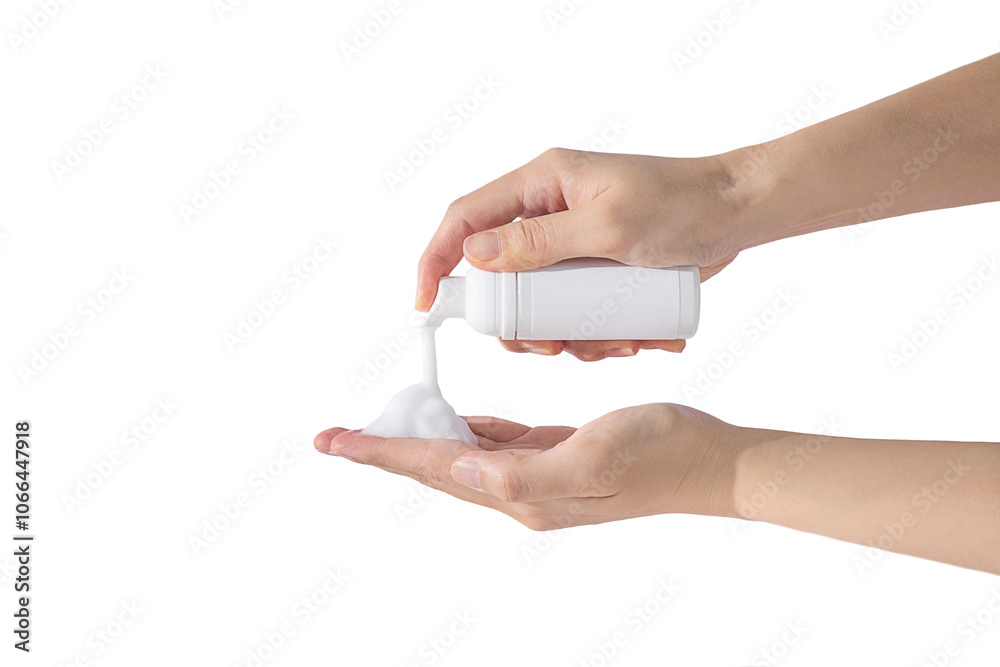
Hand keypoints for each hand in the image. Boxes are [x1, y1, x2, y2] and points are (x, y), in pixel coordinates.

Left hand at [314, 404, 742, 529]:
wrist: (709, 462)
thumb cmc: (660, 454)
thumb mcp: (593, 458)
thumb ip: (524, 473)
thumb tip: (461, 470)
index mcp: (522, 490)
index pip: (436, 466)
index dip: (383, 451)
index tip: (336, 440)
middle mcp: (521, 490)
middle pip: (435, 465)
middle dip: (385, 448)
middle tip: (340, 435)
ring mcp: (538, 476)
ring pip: (460, 455)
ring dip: (418, 439)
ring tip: (381, 426)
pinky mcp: (555, 458)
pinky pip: (495, 445)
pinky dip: (467, 429)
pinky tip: (456, 419)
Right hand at [416, 148, 747, 360]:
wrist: (740, 214)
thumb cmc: (682, 205)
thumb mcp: (609, 226)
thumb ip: (539, 241)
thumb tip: (474, 256)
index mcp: (541, 183)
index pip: (466, 218)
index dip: (437, 260)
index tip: (427, 306)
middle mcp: (548, 212)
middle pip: (499, 275)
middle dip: (520, 322)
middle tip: (549, 346)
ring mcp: (571, 245)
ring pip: (538, 303)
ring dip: (566, 334)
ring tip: (612, 343)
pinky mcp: (595, 271)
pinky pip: (574, 311)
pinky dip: (595, 333)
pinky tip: (633, 339)